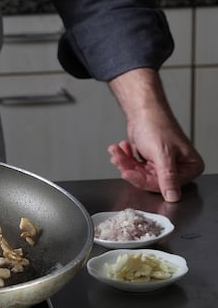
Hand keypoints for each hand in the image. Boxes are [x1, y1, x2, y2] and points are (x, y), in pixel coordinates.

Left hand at [107, 68, 203, 201]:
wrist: (143, 110)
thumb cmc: (156, 125)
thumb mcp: (162, 154)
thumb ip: (167, 177)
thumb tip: (173, 197)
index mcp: (190, 167)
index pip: (164, 185)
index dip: (143, 180)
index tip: (127, 172)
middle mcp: (179, 167)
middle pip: (149, 180)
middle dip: (130, 168)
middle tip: (118, 159)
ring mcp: (163, 165)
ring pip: (139, 173)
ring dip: (125, 162)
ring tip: (117, 150)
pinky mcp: (150, 161)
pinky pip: (135, 167)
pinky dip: (126, 158)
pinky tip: (121, 148)